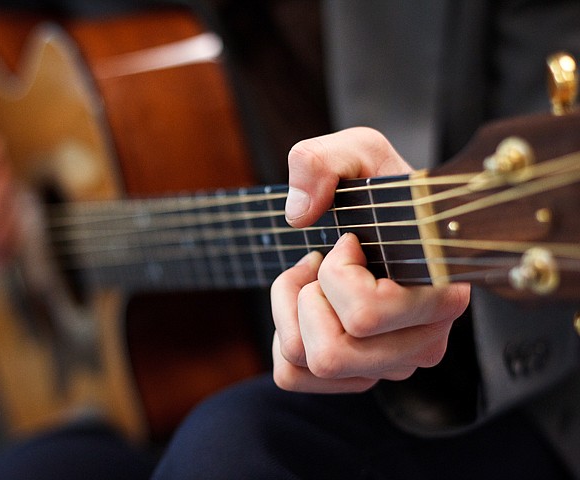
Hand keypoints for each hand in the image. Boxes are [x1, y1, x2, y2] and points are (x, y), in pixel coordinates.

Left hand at [271, 127, 470, 392]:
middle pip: (330, 353)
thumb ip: (323, 160)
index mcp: (440, 294)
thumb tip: (298, 213)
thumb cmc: (379, 192)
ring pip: (311, 365)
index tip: (348, 241)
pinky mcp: (360, 376)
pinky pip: (293, 376)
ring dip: (294, 312)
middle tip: (323, 263)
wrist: (383, 222)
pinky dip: (284, 334)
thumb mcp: (357, 153)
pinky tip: (309, 304)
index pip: (366, 315)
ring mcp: (393, 366)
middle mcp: (424, 342)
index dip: (338, 274)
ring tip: (314, 280)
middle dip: (308, 298)